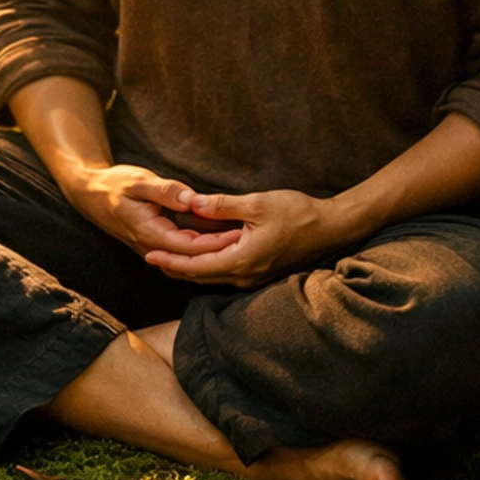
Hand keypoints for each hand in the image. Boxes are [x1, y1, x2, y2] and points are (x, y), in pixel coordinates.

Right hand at [62, 163, 244, 264]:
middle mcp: (152, 246)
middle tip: (249, 239)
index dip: (217, 242)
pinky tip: (217, 242)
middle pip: (193, 258)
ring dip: (211, 254)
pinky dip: (199, 250)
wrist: (89, 194)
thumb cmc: (114, 184)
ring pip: (187, 260)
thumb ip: (165, 191)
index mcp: (151, 233)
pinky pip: (181, 253)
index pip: (192, 246)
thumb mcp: (138, 181)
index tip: (240, 233)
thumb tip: (190, 200)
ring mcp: (152, 247)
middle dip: (221, 251)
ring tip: (240, 243)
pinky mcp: (153, 243)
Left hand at [141, 187, 332, 287]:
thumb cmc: (297, 213)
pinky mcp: (259, 273)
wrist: (330, 228)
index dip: (171, 262)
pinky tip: (198, 255)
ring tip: (168, 258)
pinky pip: (225, 274)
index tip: (149, 256)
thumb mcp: (257, 204)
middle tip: (150, 257)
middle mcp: (245, 275)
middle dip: (174, 268)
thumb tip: (192, 203)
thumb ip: (222, 206)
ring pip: (212, 277)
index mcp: (241, 260)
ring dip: (189, 268)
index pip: (196, 267)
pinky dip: (206, 266)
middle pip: (200, 277)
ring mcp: (253, 277)